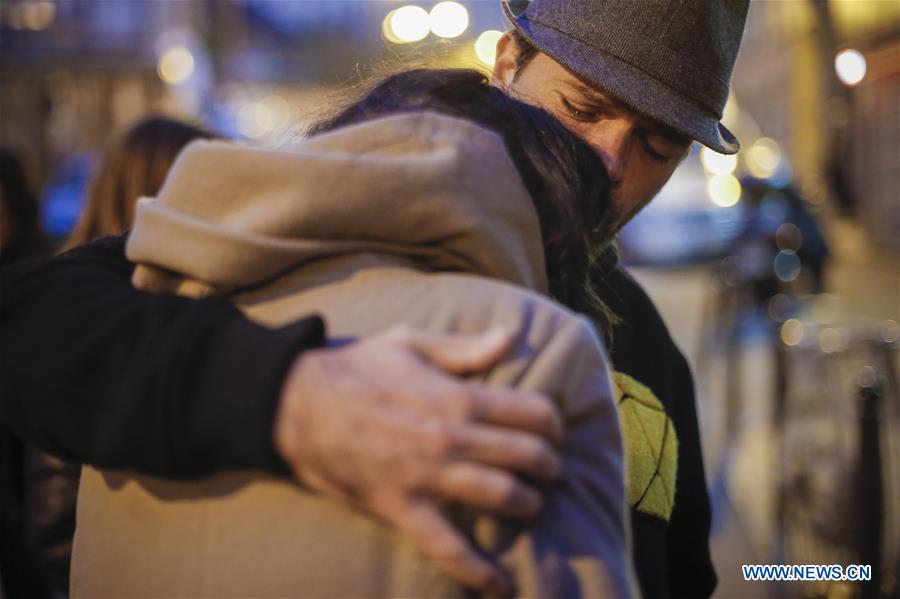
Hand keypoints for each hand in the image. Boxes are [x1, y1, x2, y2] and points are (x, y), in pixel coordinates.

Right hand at [273, 325, 563, 595]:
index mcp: (459, 396)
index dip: (552, 424)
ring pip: (504, 498)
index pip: (533, 413)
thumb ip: (464, 348)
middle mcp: (453, 438)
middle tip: (548, 470)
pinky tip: (501, 584)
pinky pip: (447, 547)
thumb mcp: (410, 342)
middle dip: (549, 466)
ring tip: (530, 505)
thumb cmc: (355, 368)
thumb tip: (509, 338)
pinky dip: (477, 570)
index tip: (551, 431)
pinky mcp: (402, 508)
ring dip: (529, 505)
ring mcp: (429, 476)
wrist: (296, 403)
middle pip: (529, 457)